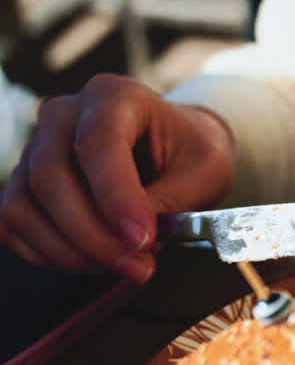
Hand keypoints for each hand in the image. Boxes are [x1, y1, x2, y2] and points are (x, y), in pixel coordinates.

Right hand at [0, 75, 234, 281]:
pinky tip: (91, 261)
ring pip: (24, 205)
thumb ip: (171, 202)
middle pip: (51, 177)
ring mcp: (36, 147)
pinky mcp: (24, 182)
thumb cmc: (192, 154)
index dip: (116, 197)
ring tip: (123, 265)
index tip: (142, 239)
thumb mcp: (206, 171)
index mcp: (114, 96)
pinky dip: (48, 252)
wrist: (178, 150)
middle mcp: (64, 114)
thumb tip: (133, 240)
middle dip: (94, 236)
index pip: (98, 143)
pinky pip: (13, 223)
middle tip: (139, 267)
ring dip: (71, 251)